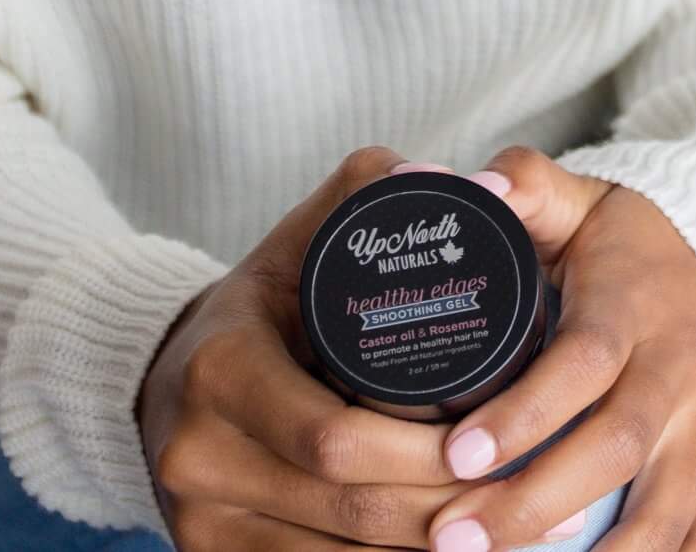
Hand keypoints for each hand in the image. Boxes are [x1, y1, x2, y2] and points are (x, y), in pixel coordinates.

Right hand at [136, 144, 493, 548]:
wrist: (173, 369)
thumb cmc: (268, 296)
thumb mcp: (307, 232)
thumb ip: (370, 189)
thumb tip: (447, 179)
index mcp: (219, 368)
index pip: (333, 435)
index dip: (420, 453)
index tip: (492, 440)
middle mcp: (196, 454)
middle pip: (345, 506)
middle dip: (443, 508)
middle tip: (522, 491)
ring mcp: (198, 521)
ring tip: (513, 533)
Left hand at [419, 144, 695, 551]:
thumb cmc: (638, 246)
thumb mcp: (587, 201)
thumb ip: (528, 185)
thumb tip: (469, 184)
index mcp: (639, 304)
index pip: (585, 361)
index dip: (524, 412)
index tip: (455, 452)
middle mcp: (687, 370)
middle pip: (616, 447)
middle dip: (533, 502)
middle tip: (450, 539)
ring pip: (663, 515)